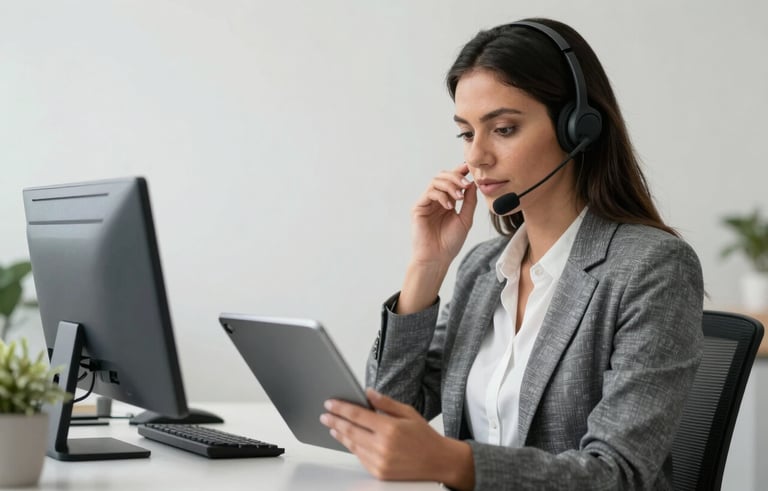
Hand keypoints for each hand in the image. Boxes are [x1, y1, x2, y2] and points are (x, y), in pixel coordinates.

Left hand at [319, 388, 473, 489]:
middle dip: (334, 421)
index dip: (341, 408)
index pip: (357, 415)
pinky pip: (360, 457)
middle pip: (350, 430)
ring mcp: (380, 462)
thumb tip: (367, 393)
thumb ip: (385, 403)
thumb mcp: (408, 413)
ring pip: (352, 445)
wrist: (439, 462)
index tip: (330, 403)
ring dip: (340, 434)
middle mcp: (383, 446)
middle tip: (324, 415)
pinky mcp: (379, 473)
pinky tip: (347, 439)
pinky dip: (351, 446)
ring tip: (332, 426)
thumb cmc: (425, 437)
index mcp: (390, 428)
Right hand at [411, 163, 477, 266]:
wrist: (437, 258)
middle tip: (466, 184)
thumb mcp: (465, 219)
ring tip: (459, 197)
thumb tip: (472, 183)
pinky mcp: (418, 208)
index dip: (460, 171)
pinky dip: (441, 196)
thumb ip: (469, 201)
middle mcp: (435, 199)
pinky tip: (449, 206)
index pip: (452, 181)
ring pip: (435, 181)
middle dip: (456, 177)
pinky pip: (429, 192)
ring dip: (450, 185)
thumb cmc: (450, 243)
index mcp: (447, 201)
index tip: (470, 168)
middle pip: (442, 176)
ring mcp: (426, 203)